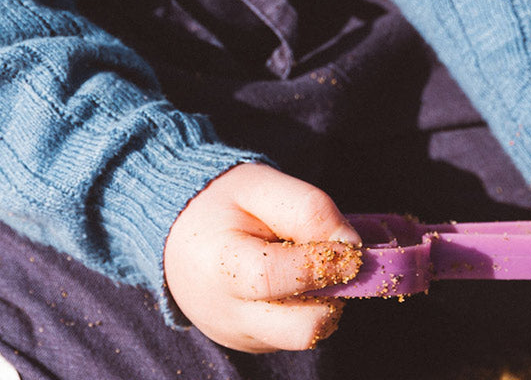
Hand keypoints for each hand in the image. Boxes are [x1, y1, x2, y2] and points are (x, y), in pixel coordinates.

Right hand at [163, 162, 361, 351]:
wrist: (179, 236)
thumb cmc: (222, 204)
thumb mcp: (259, 185)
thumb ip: (306, 208)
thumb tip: (351, 245)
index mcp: (219, 267)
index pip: (276, 277)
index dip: (321, 261)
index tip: (350, 247)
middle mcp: (227, 316)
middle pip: (302, 329)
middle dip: (332, 294)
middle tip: (330, 258)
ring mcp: (241, 337)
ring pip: (306, 335)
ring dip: (321, 301)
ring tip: (302, 262)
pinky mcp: (253, 345)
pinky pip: (294, 335)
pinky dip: (305, 307)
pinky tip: (288, 277)